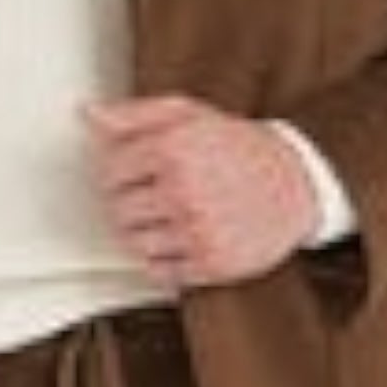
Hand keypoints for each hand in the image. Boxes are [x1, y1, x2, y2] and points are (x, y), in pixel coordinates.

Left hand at [79, 94, 317, 288]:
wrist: (297, 184)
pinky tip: (186, 238)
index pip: (110, 171)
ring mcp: (198, 230)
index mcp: (175, 148)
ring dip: (146, 233)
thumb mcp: (190, 115)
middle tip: (158, 195)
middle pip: (118, 210)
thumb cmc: (240, 148)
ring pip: (135, 244)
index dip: (120, 173)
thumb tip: (89, 114)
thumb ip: (135, 114)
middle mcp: (185, 190)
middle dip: (131, 204)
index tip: (136, 172)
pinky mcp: (211, 263)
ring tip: (173, 216)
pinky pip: (160, 271)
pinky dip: (165, 259)